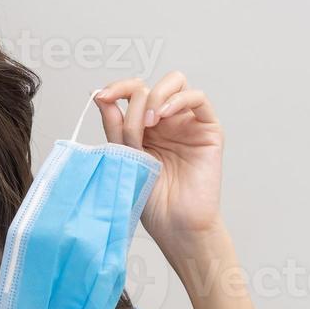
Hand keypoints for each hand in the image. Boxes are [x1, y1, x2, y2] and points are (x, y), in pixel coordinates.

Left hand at [93, 73, 225, 247]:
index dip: (117, 89)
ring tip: (148, 123)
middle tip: (132, 123)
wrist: (175, 225)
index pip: (131, 94)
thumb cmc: (151, 200)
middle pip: (150, 85)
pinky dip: (178, 99)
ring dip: (155, 96)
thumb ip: (116, 127)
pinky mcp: (209, 130)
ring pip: (175, 83)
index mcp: (143, 128)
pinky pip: (198, 98)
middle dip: (134, 97)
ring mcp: (187, 124)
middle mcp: (165, 122)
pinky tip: (163, 116)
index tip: (102, 97)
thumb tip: (100, 97)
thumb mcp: (124, 157)